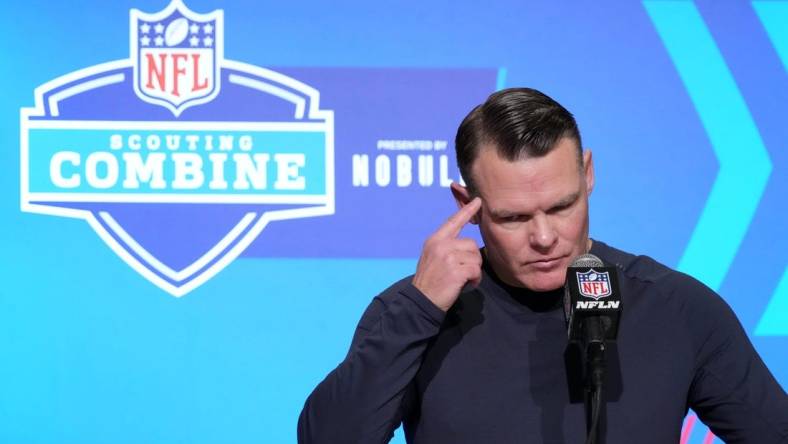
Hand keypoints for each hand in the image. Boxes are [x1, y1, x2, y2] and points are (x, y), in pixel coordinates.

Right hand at [412, 197, 482, 311]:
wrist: (421, 300)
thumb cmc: (430, 281)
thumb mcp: (432, 257)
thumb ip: (446, 246)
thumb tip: (467, 244)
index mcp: (435, 240)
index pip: (453, 221)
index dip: (467, 210)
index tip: (478, 201)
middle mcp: (441, 245)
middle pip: (472, 244)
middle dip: (472, 260)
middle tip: (461, 272)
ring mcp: (448, 257)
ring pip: (476, 258)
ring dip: (474, 271)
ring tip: (462, 279)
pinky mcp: (456, 271)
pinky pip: (476, 271)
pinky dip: (474, 280)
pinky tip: (464, 285)